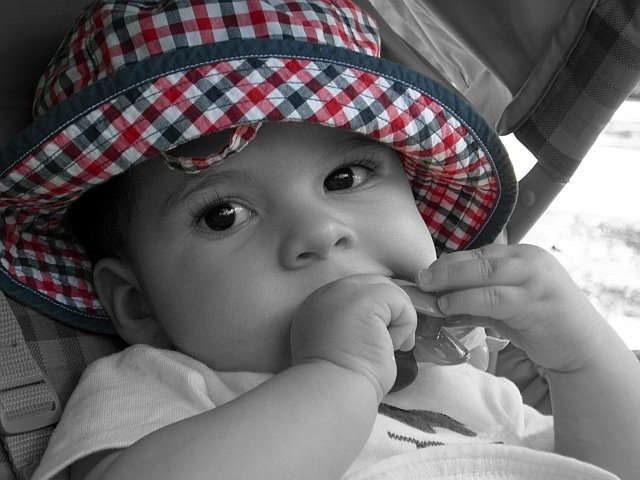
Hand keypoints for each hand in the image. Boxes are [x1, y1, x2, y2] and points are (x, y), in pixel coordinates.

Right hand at [290, 274, 416, 399]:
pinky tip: (392, 346)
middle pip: (373, 285)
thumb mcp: (336, 345)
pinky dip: (405, 324)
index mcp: (316, 305)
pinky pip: (400, 301)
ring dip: (397, 320)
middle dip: (389, 312)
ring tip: (389, 347)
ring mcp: (344, 291)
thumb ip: (350, 326)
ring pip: (388, 290)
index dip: (375, 313)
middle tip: (391, 343)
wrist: (332, 392)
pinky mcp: (365, 298)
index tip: (377, 340)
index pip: (357, 292)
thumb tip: (383, 324)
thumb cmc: (339, 381)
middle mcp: (326, 292)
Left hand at [416, 244, 611, 372]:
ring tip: (433, 296)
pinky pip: (495, 300)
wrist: (583, 348)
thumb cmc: (542, 324)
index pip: (478, 254)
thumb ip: (478, 302)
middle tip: (421, 279)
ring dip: (454, 285)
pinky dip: (468, 303)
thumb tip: (441, 303)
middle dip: (445, 269)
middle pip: (479, 261)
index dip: (449, 262)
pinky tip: (450, 309)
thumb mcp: (507, 308)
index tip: (425, 272)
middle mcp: (530, 262)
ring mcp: (536, 281)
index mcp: (523, 256)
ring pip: (485, 277)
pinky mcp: (537, 303)